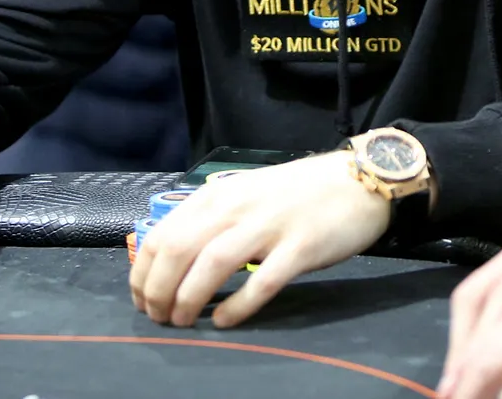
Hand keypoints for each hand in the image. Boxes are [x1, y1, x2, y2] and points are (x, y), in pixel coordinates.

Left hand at [129, 150, 392, 327]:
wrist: (360, 179)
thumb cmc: (299, 192)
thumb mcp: (246, 193)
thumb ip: (212, 217)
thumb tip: (173, 257)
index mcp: (219, 194)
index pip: (163, 234)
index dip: (144, 273)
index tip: (142, 299)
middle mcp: (238, 206)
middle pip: (180, 251)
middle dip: (159, 291)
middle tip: (160, 317)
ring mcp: (270, 226)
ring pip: (212, 266)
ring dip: (188, 300)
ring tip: (184, 321)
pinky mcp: (301, 248)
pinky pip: (261, 282)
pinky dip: (237, 307)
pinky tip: (224, 321)